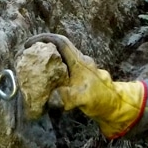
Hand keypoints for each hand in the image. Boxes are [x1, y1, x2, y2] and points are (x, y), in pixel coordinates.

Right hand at [23, 33, 144, 138]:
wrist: (118, 108)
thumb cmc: (102, 99)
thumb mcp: (83, 97)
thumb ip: (66, 97)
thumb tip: (49, 100)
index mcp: (79, 62)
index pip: (61, 42)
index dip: (45, 39)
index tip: (30, 43)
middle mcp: (80, 63)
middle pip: (59, 50)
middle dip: (43, 51)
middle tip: (28, 58)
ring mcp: (81, 72)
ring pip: (61, 61)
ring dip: (48, 63)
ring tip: (34, 71)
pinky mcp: (81, 82)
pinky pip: (64, 73)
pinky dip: (53, 76)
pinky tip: (47, 86)